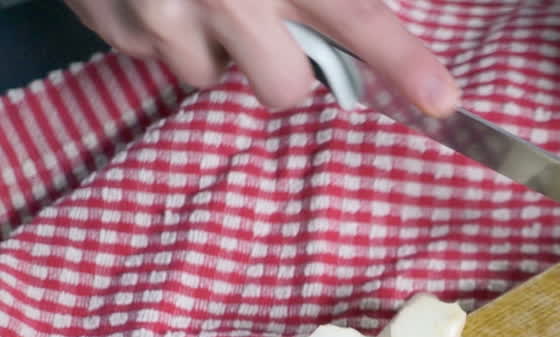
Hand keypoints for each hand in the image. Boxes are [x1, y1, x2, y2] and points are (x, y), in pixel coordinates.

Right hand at [64, 0, 459, 115]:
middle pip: (282, 88)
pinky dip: (160, 31)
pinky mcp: (112, 24)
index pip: (358, 21)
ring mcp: (164, 13)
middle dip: (279, 65)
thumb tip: (356, 9)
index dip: (404, 63)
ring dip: (212, 46)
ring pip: (210, 77)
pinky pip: (151, 58)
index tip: (441, 99)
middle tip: (265, 18)